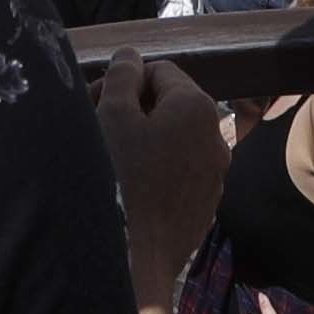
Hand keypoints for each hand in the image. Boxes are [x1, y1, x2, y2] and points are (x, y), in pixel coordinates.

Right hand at [96, 52, 228, 304]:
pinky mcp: (206, 205)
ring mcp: (215, 174)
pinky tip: (132, 189)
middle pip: (170, 105)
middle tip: (99, 128)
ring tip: (114, 160)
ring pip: (176, 140)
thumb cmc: (120, 177)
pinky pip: (181, 173)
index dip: (123, 83)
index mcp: (196, 106)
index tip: (97, 103)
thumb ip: (122, 76)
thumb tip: (131, 57)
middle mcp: (216, 136)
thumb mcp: (112, 115)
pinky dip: (158, 171)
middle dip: (134, 110)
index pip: (158, 71)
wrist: (137, 256)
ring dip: (146, 141)